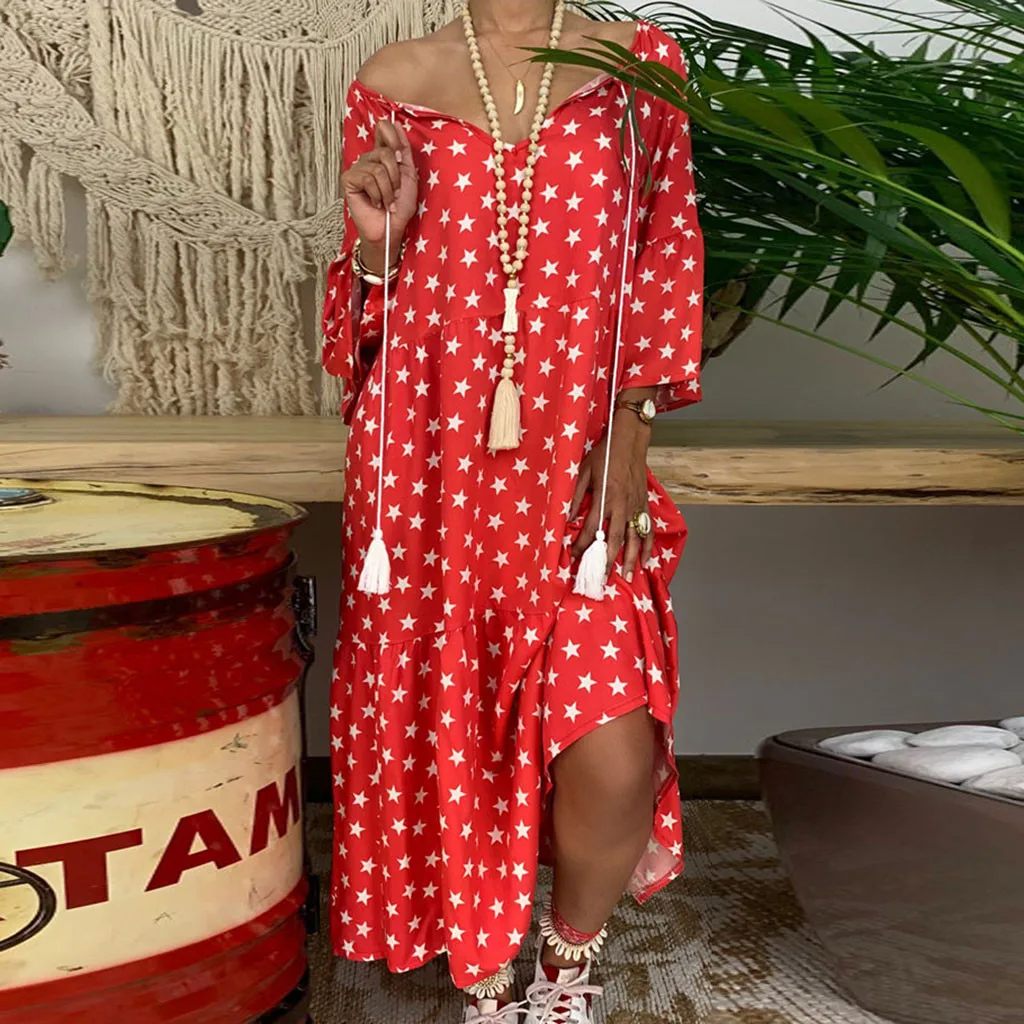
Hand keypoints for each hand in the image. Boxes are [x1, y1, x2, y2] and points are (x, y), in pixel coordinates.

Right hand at [343, 119, 418, 250]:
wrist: (391, 228)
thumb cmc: (400, 207)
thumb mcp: (409, 175)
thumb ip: (404, 150)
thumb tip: (396, 124)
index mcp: (383, 156)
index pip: (383, 130)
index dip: (393, 138)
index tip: (401, 157)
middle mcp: (369, 159)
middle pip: (385, 152)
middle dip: (396, 177)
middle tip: (396, 193)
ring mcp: (358, 169)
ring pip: (378, 168)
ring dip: (388, 190)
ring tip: (387, 202)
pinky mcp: (349, 180)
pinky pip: (368, 178)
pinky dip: (377, 194)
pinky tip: (375, 203)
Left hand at [569, 410, 653, 581]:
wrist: (629, 440)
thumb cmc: (604, 454)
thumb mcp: (583, 471)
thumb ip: (575, 496)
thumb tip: (568, 519)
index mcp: (604, 498)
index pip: (591, 530)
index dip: (581, 546)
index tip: (573, 558)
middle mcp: (621, 506)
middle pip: (613, 541)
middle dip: (606, 562)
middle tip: (600, 579)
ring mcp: (635, 507)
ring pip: (634, 539)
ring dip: (630, 559)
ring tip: (626, 577)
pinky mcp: (644, 505)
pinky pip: (648, 529)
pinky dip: (648, 546)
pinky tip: (645, 560)